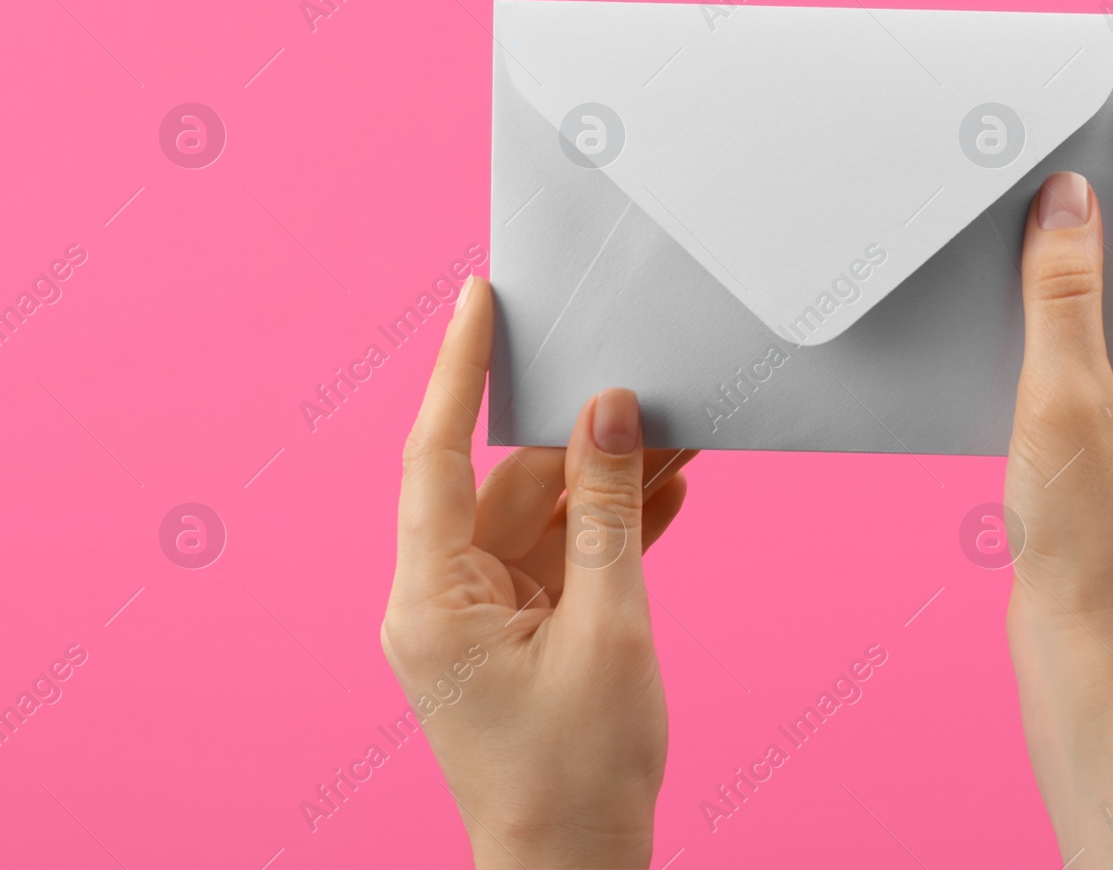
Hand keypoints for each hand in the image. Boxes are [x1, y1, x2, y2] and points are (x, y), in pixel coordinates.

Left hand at [381, 276, 694, 867]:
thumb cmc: (579, 772)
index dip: (457, 370)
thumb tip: (609, 412)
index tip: (478, 299)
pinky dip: (613, 531)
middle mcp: (444, 599)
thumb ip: (609, 510)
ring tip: (680, 434)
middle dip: (582, 438)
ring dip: (610, 484)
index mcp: (432, 598)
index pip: (435, 455)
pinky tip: (670, 494)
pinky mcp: (524, 634)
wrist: (579, 867)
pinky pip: (565, 560)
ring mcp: (485, 618)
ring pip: (547, 519)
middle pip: (509, 485)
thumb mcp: (609, 626)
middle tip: (645, 382)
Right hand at [1004, 75, 1112, 867]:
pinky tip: (1007, 318)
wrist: (1090, 659)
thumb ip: (1062, 293)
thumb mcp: (1066, 401)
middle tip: (1045, 151)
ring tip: (1006, 242)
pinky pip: (1101, 360)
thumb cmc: (1093, 547)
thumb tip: (1063, 200)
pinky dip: (1057, 338)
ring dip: (1065, 289)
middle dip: (1094, 226)